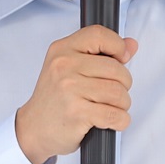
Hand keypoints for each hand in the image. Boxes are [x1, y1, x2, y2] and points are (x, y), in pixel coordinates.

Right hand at [15, 25, 138, 163]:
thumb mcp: (70, 68)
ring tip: (110, 107)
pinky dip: (120, 121)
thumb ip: (102, 53)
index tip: (121, 58)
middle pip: (116, 69)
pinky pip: (115, 115)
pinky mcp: (77, 113)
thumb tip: (131, 45)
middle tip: (112, 92)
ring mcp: (70, 89)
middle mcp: (64, 66)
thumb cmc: (54, 99)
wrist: (33, 129)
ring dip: (122, 104)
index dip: (117, 46)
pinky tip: (110, 120)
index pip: (99, 34)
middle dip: (123, 84)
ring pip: (118, 93)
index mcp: (62, 49)